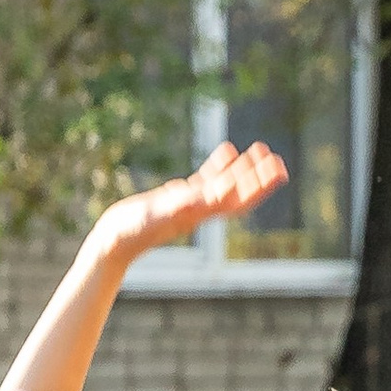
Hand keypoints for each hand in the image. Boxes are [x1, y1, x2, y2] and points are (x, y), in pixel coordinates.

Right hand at [93, 140, 286, 266]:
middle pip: (236, 193)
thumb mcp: (156, 215)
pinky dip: (218, 166)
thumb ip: (180, 205)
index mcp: (199, 215)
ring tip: (260, 149)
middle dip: (258, 176)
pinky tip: (228, 151)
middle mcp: (199, 211)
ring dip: (243, 169)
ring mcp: (189, 204)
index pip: (237, 200)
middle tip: (277, 158)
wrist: (113, 242)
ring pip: (223, 184)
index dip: (259, 185)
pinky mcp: (177, 198)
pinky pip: (204, 179)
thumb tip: (208, 195)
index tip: (277, 170)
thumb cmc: (131, 232)